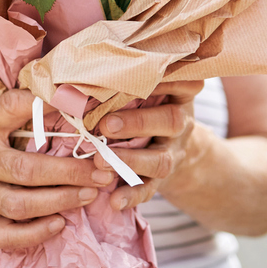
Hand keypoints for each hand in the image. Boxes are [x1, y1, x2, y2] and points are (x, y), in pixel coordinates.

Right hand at [0, 89, 111, 248]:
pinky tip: (60, 223)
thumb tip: (65, 103)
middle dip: (70, 172)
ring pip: (21, 205)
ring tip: (89, 195)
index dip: (48, 105)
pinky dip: (36, 233)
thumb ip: (12, 112)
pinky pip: (7, 235)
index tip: (81, 109)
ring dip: (62, 201)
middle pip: (27, 169)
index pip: (14, 107)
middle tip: (101, 171)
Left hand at [94, 81, 207, 210]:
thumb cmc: (149, 107)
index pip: (182, 83)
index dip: (165, 81)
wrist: (176, 148)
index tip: (140, 77)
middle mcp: (182, 122)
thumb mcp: (152, 90)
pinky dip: (132, 195)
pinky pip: (150, 189)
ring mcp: (174, 152)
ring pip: (160, 160)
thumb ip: (130, 82)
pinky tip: (115, 200)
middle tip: (106, 125)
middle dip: (138, 123)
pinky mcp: (163, 179)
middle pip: (170, 121)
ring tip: (101, 162)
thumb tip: (84, 67)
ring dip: (130, 161)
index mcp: (180, 95)